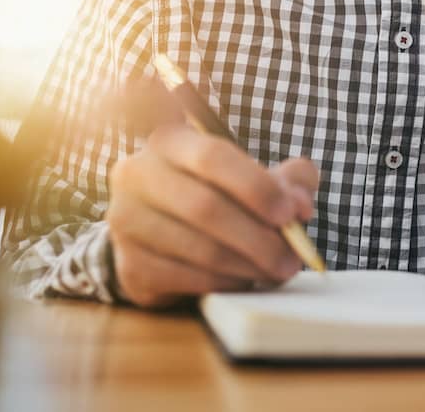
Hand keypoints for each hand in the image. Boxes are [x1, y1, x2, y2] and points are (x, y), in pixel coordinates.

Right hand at [107, 125, 318, 307]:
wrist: (163, 235)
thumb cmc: (217, 197)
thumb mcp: (253, 179)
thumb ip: (287, 181)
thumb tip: (298, 204)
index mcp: (168, 141)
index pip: (212, 156)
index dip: (256, 186)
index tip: (290, 213)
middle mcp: (136, 175)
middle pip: (205, 207)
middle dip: (259, 237)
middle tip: (292, 259)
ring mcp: (125, 221)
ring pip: (198, 248)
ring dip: (248, 265)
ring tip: (276, 272)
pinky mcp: (129, 265)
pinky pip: (185, 278)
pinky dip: (224, 283)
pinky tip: (244, 281)